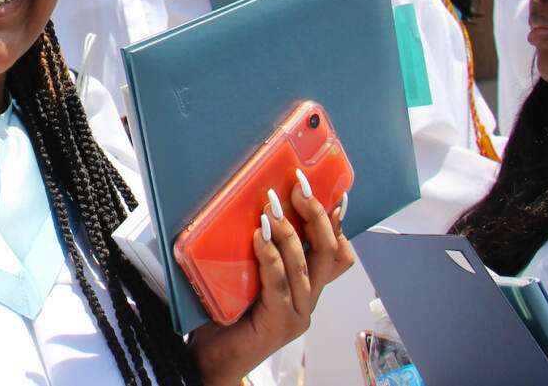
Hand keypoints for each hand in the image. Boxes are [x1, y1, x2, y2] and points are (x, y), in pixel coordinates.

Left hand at [188, 172, 354, 385]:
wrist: (210, 361)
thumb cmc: (224, 318)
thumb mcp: (245, 277)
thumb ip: (257, 252)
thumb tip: (251, 210)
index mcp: (305, 289)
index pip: (335, 254)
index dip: (337, 224)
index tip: (331, 193)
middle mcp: (307, 301)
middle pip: (328, 254)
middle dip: (316, 216)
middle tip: (298, 186)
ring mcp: (296, 314)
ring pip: (304, 266)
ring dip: (288, 231)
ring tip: (272, 206)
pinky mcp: (278, 323)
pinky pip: (278, 283)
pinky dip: (270, 257)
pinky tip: (259, 237)